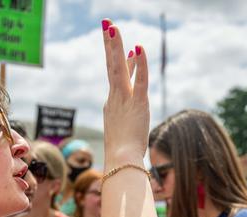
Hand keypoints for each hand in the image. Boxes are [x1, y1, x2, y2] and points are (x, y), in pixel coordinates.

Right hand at [101, 19, 149, 168]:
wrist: (121, 160)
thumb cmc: (122, 155)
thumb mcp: (122, 136)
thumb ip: (123, 130)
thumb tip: (124, 131)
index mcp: (112, 105)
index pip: (116, 77)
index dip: (119, 60)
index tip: (123, 46)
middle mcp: (115, 98)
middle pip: (111, 66)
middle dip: (109, 44)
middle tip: (107, 25)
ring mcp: (125, 100)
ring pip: (119, 68)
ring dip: (116, 46)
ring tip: (113, 27)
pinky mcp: (138, 104)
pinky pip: (139, 80)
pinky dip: (139, 64)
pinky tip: (139, 48)